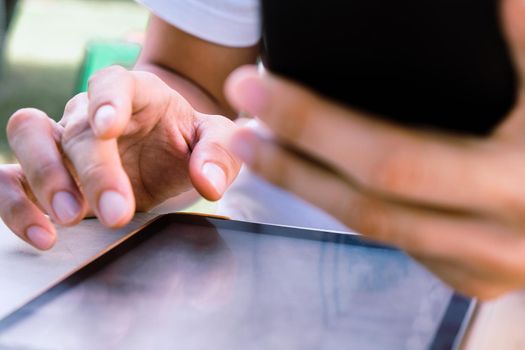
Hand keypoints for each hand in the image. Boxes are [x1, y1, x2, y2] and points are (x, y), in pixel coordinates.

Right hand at [1, 66, 239, 249]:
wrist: (165, 155)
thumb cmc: (186, 141)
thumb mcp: (213, 142)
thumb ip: (217, 155)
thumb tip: (209, 182)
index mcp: (134, 94)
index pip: (112, 83)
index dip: (107, 101)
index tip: (108, 127)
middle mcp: (92, 113)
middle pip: (77, 128)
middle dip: (93, 172)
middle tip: (116, 211)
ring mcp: (64, 140)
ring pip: (28, 138)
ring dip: (43, 179)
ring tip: (70, 218)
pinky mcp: (46, 173)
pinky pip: (11, 178)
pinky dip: (16, 204)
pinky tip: (43, 234)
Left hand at [224, 0, 524, 298]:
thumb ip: (523, 43)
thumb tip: (489, 0)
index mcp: (517, 178)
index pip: (390, 158)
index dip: (314, 125)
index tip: (255, 88)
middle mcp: (498, 238)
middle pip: (365, 205)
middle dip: (290, 166)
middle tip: (235, 130)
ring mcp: (484, 268)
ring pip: (371, 231)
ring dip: (307, 190)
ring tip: (258, 152)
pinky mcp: (473, 279)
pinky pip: (394, 241)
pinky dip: (345, 208)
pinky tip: (314, 178)